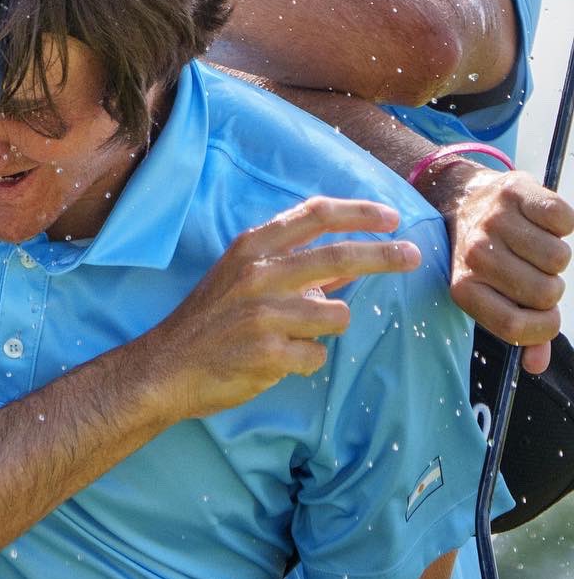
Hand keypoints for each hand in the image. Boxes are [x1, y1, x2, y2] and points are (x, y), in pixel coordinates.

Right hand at [141, 196, 420, 420]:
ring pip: (336, 315)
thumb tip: (349, 264)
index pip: (313, 214)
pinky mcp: (269, 352)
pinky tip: (275, 361)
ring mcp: (264, 313)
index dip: (357, 212)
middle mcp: (259, 273)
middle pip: (339, 256)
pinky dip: (304, 360)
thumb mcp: (241, 278)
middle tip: (413, 256)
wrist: (165, 367)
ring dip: (326, 328)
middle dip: (384, 255)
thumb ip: (292, 267)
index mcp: (251, 248)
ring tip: (293, 336)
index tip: (389, 216)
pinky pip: (316, 355)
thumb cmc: (208, 320)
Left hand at [420, 161, 570, 371]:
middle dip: (550, 287)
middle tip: (534, 272)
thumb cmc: (488, 258)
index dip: (542, 328)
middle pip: (545, 292)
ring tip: (533, 246)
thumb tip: (537, 366)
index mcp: (464, 287)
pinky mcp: (516, 191)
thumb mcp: (492, 295)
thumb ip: (519, 332)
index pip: (514, 326)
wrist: (464, 200)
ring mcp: (494, 221)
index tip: (546, 316)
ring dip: (555, 255)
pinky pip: (564, 220)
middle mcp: (475, 254)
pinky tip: (539, 222)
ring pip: (559, 258)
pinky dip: (561, 224)